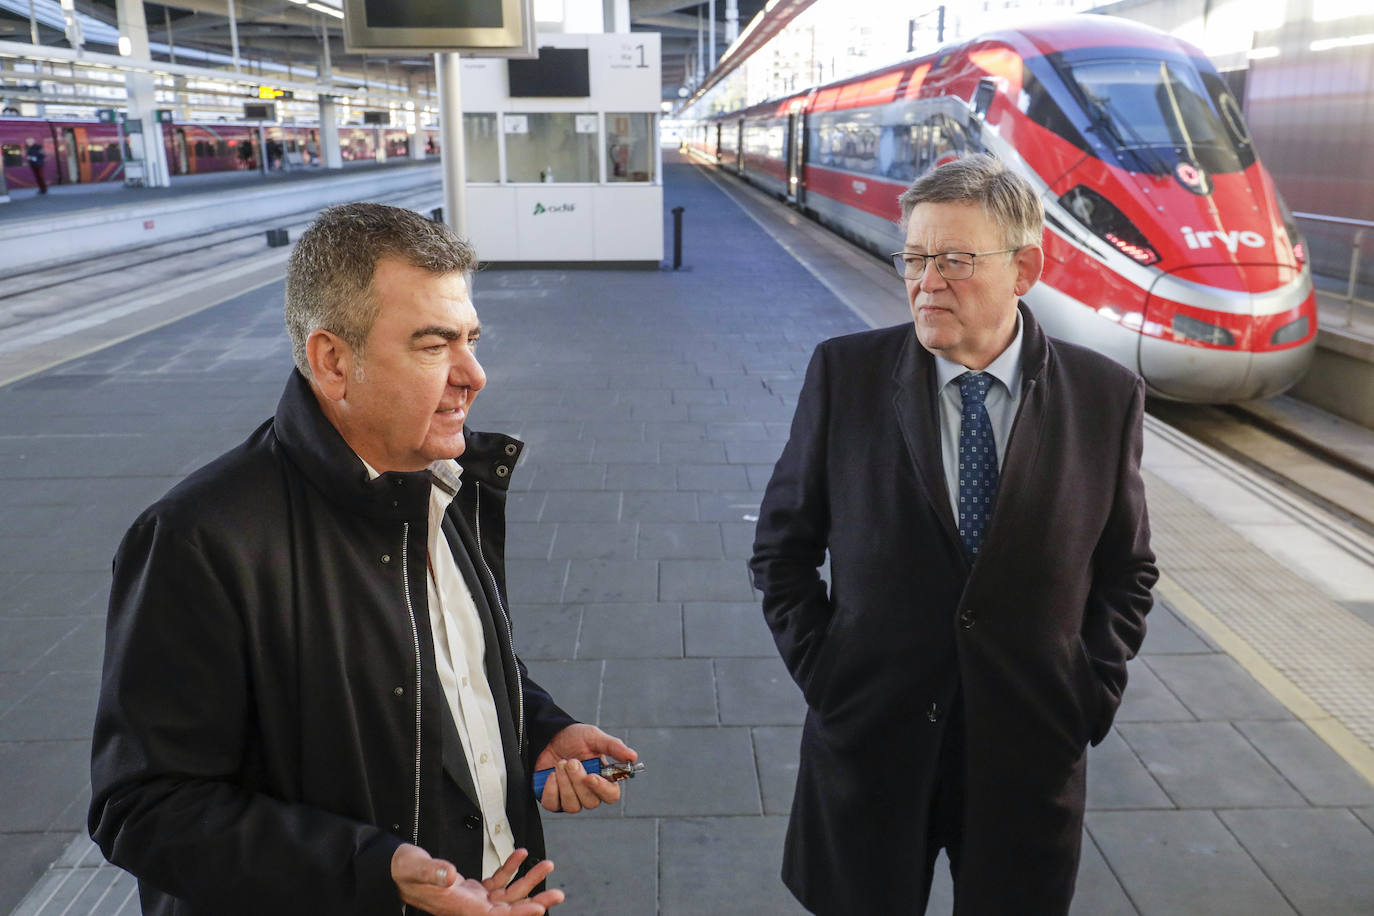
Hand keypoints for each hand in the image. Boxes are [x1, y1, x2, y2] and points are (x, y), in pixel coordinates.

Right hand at [392, 844, 564, 914]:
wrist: (395, 870)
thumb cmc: (404, 870)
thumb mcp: (416, 867)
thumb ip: (433, 871)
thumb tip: (450, 874)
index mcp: (458, 906)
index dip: (518, 915)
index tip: (539, 909)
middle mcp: (468, 906)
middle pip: (508, 909)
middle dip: (534, 901)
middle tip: (558, 895)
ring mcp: (470, 898)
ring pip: (506, 895)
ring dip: (528, 881)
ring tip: (547, 865)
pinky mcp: (470, 889)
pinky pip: (496, 882)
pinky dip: (510, 869)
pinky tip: (521, 855)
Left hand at [534, 723, 637, 812]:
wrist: (549, 737)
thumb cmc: (575, 738)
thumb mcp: (594, 737)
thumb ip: (613, 747)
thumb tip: (633, 757)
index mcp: (603, 779)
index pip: (611, 796)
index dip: (602, 789)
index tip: (591, 776)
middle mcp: (589, 793)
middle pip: (591, 802)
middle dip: (578, 781)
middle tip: (571, 761)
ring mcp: (571, 799)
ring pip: (573, 806)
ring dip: (565, 784)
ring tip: (560, 764)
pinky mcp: (553, 801)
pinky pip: (553, 805)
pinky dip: (551, 790)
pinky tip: (550, 774)